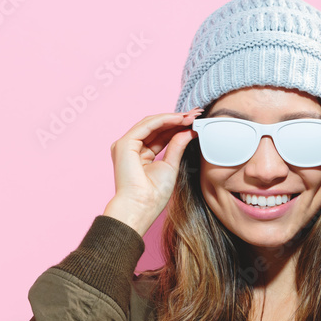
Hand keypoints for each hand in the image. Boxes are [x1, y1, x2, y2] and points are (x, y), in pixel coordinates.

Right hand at [103, 109, 203, 235]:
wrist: (142, 206)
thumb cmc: (154, 194)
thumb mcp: (171, 165)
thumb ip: (177, 146)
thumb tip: (188, 131)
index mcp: (140, 153)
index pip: (161, 134)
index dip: (177, 126)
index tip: (195, 121)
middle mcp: (131, 147)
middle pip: (156, 126)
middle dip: (177, 119)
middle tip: (196, 114)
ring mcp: (126, 144)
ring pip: (152, 123)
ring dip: (172, 117)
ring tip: (191, 116)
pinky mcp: (125, 143)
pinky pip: (147, 126)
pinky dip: (164, 120)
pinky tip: (180, 119)